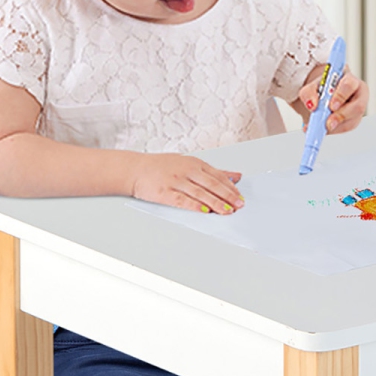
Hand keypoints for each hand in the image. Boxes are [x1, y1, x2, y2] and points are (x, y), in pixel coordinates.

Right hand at [128, 153, 243, 213]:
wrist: (135, 169)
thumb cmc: (162, 166)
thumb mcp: (189, 163)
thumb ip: (213, 172)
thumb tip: (236, 176)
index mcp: (194, 163)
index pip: (217, 176)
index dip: (231, 188)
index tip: (241, 197)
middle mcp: (186, 170)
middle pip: (212, 184)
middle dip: (228, 196)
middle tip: (239, 205)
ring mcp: (176, 181)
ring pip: (200, 193)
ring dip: (216, 203)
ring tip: (227, 211)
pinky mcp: (165, 192)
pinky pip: (183, 200)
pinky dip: (195, 206)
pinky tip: (205, 211)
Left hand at [297, 65, 367, 134]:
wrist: (325, 94)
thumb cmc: (324, 87)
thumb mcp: (313, 86)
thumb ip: (309, 92)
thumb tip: (311, 105)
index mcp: (351, 80)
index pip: (350, 85)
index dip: (341, 96)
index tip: (331, 106)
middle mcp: (359, 95)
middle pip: (357, 107)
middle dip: (341, 116)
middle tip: (328, 123)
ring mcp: (357, 110)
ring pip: (352, 122)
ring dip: (335, 127)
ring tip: (321, 128)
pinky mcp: (353, 121)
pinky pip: (345, 128)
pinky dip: (332, 131)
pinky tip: (323, 130)